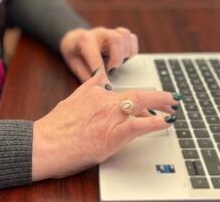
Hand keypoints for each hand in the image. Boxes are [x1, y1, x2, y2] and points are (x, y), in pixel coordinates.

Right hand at [31, 70, 179, 180]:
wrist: (44, 142)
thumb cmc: (54, 128)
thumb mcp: (70, 100)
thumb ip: (87, 89)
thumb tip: (97, 77)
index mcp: (94, 92)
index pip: (122, 89)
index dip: (138, 94)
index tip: (148, 98)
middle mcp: (105, 101)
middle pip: (138, 93)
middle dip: (158, 95)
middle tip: (172, 98)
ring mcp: (110, 116)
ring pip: (142, 104)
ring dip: (162, 104)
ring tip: (174, 107)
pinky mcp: (113, 133)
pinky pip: (140, 125)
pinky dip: (156, 122)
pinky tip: (166, 122)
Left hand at [59, 26, 137, 81]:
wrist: (75, 39)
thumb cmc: (75, 53)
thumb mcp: (74, 65)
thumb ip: (86, 76)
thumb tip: (99, 89)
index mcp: (85, 40)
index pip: (96, 56)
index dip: (102, 73)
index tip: (107, 87)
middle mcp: (100, 33)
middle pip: (116, 40)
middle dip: (117, 59)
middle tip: (111, 71)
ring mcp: (111, 32)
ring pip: (125, 36)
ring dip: (125, 53)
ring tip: (116, 64)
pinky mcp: (120, 34)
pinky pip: (132, 38)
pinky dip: (131, 50)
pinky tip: (124, 59)